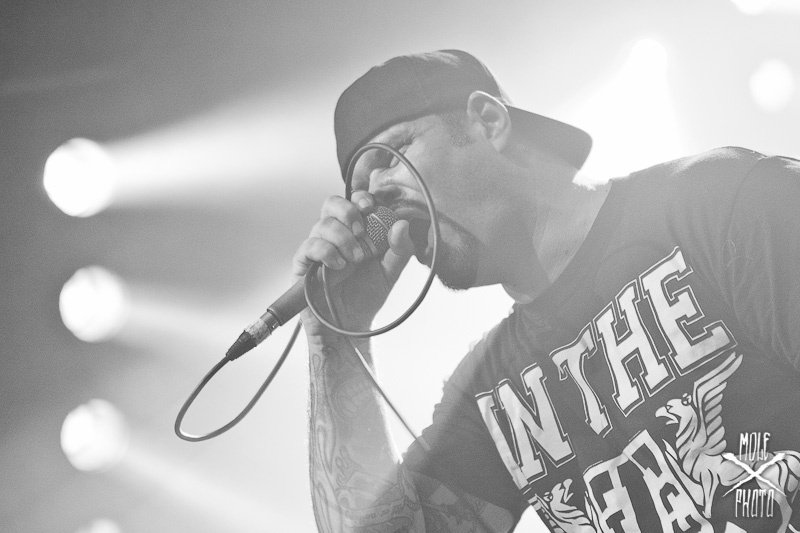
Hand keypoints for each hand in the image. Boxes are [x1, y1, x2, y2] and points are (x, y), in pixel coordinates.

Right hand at [292, 190, 414, 338]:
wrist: (350, 326)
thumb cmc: (366, 297)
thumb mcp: (391, 272)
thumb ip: (400, 249)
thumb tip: (402, 224)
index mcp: (354, 232)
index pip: (352, 202)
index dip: (360, 198)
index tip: (371, 206)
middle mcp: (334, 236)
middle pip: (331, 204)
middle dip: (348, 211)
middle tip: (361, 231)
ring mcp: (317, 249)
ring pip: (322, 225)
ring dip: (343, 239)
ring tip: (355, 259)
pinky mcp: (303, 264)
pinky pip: (309, 246)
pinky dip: (327, 252)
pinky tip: (339, 265)